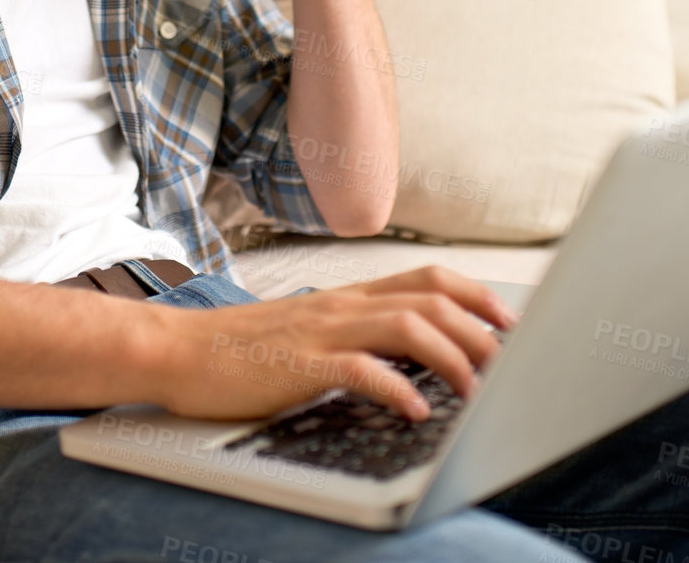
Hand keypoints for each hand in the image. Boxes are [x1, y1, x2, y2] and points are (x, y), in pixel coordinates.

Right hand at [146, 266, 518, 421]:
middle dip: (480, 326)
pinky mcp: (299, 364)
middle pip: (429, 298)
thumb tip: (409, 357)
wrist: (177, 349)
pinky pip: (358, 369)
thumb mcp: (309, 331)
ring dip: (451, 355)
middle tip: (512, 359)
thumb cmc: (241, 349)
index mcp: (346, 296)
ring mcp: (321, 330)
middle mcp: (342, 304)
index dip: (475, 295)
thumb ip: (355, 333)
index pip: (426, 278)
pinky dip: (395, 387)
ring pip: (406, 325)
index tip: (510, 319)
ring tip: (477, 387)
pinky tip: (416, 410)